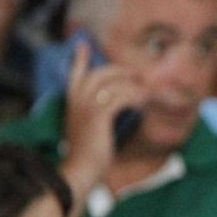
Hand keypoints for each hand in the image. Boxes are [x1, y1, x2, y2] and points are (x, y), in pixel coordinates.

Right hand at [63, 37, 146, 190]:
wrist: (81, 171)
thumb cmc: (90, 155)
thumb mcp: (91, 130)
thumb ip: (98, 115)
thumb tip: (117, 105)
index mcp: (72, 104)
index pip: (74, 75)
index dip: (79, 59)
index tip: (82, 44)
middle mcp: (76, 102)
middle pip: (98, 73)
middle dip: (119, 70)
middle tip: (136, 74)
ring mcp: (86, 108)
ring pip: (112, 84)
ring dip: (132, 86)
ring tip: (145, 93)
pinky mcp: (98, 117)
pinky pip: (119, 98)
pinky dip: (133, 98)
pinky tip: (141, 104)